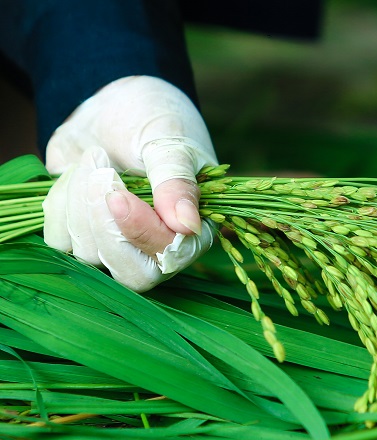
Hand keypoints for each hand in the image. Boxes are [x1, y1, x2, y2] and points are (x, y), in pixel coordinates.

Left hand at [42, 76, 216, 291]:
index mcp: (190, 229)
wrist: (114, 102)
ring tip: (98, 156)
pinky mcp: (78, 233)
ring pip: (87, 251)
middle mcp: (156, 245)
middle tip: (103, 172)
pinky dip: (61, 199)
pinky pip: (59, 236)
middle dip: (106, 226)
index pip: (170, 257)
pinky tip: (79, 171)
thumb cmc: (155, 119)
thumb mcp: (170, 141)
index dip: (142, 234)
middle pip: (129, 273)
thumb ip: (177, 181)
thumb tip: (187, 225)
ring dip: (82, 199)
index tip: (119, 196)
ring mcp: (114, 243)